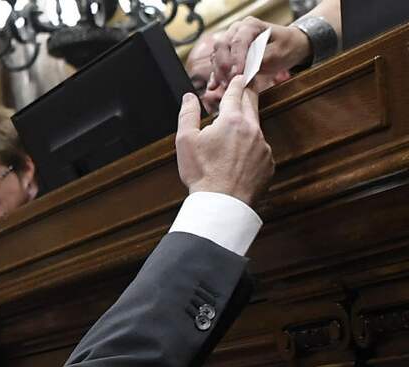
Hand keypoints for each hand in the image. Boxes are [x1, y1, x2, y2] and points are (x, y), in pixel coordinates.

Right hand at [176, 75, 274, 204]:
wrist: (221, 203)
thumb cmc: (201, 174)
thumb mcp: (185, 141)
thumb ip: (188, 115)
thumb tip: (188, 98)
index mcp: (231, 120)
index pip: (236, 93)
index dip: (237, 82)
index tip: (240, 76)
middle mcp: (252, 130)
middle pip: (251, 104)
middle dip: (246, 96)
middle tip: (244, 90)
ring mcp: (263, 147)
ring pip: (255, 129)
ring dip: (246, 127)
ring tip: (232, 138)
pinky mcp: (268, 164)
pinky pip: (260, 150)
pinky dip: (251, 150)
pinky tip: (237, 161)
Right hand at [210, 17, 309, 88]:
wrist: (288, 46)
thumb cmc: (286, 46)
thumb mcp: (277, 53)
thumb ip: (259, 59)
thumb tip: (244, 69)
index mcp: (250, 25)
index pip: (238, 41)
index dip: (236, 59)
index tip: (238, 75)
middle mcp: (236, 30)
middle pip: (222, 47)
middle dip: (224, 66)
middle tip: (229, 82)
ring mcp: (230, 41)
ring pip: (217, 56)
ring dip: (219, 72)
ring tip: (225, 86)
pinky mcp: (228, 53)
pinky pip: (218, 64)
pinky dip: (216, 75)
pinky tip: (213, 86)